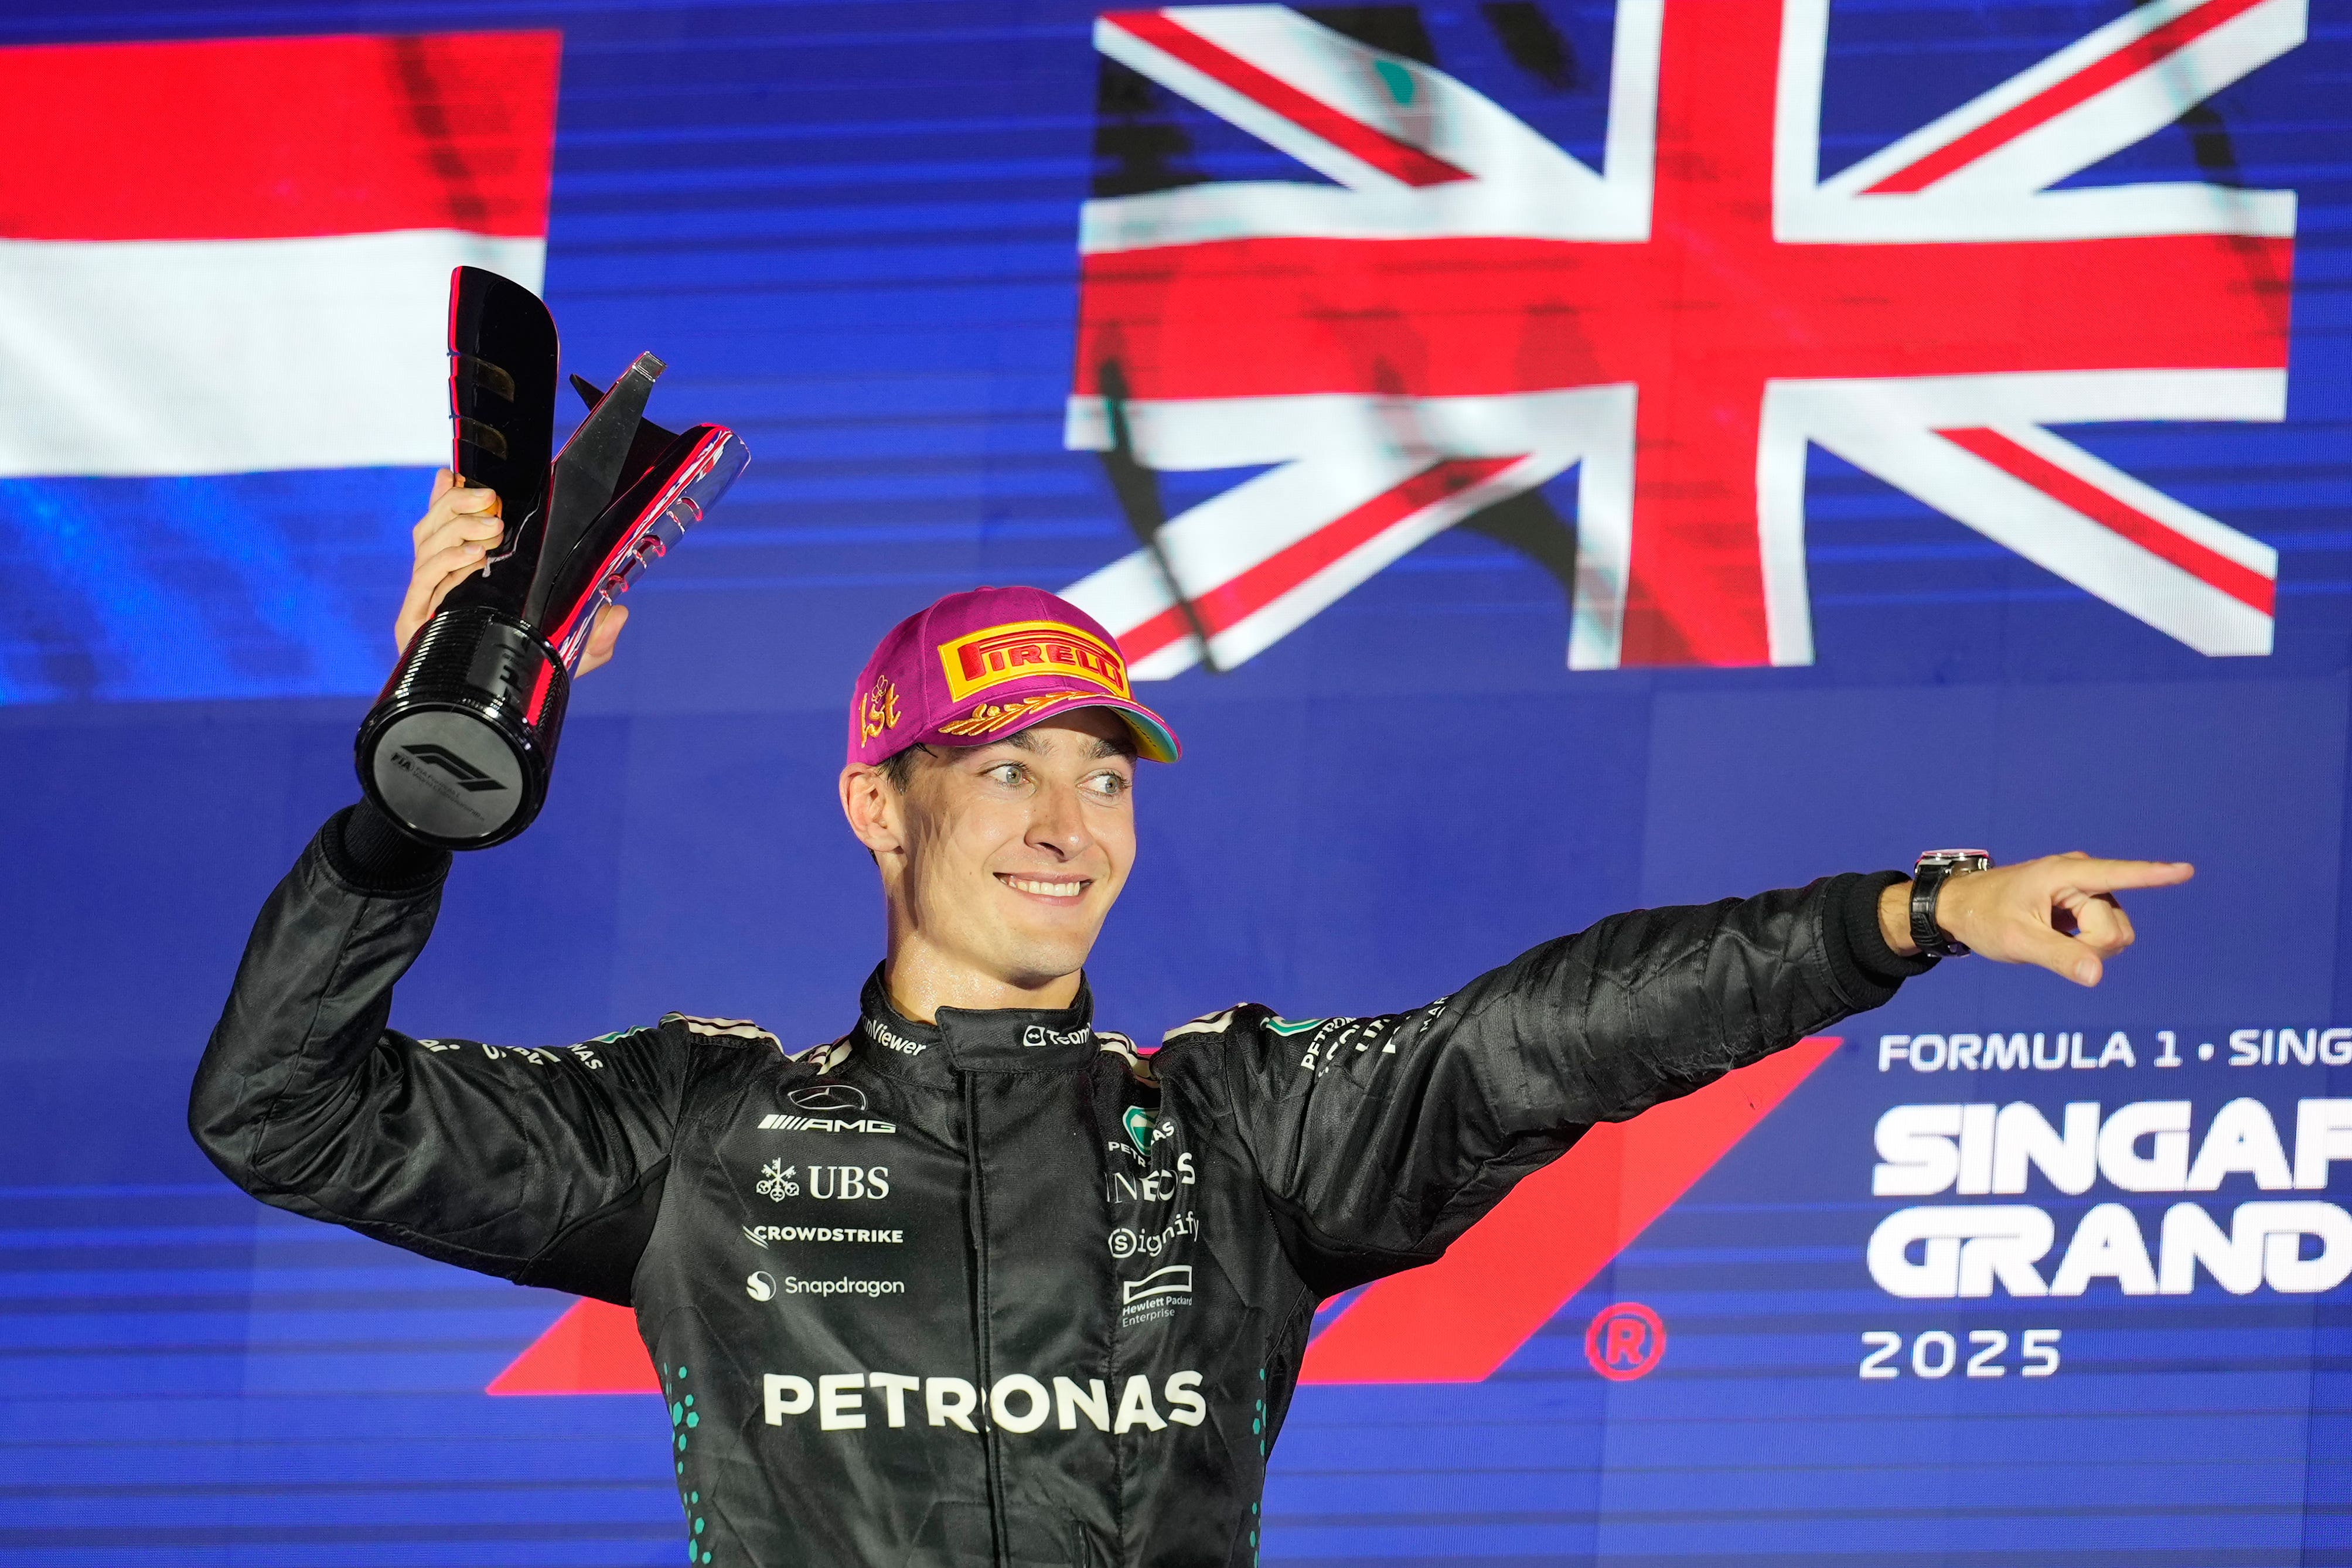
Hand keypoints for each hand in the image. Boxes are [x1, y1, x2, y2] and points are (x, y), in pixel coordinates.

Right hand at [392, 471, 628, 673]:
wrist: (496, 720)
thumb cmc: (527, 675)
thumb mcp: (569, 651)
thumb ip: (595, 632)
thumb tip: (621, 612)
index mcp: (462, 578)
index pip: (444, 528)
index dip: (446, 498)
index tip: (457, 473)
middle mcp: (438, 588)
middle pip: (430, 530)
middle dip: (457, 506)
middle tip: (492, 500)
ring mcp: (426, 606)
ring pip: (426, 547)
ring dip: (456, 529)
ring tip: (491, 528)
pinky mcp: (415, 628)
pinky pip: (423, 584)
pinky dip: (445, 564)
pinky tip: (471, 557)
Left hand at [1876, 852, 2194, 986]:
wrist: (1962, 908)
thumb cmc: (1985, 917)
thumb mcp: (2018, 941)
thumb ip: (2059, 957)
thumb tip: (2097, 975)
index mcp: (2065, 874)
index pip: (2119, 875)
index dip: (2155, 875)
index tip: (2187, 870)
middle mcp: (2083, 877)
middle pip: (2116, 927)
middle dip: (2093, 946)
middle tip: (2048, 942)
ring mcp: (2086, 892)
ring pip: (2116, 935)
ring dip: (2090, 948)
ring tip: (2049, 938)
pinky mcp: (2085, 905)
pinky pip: (2105, 936)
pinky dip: (2085, 946)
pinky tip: (2056, 936)